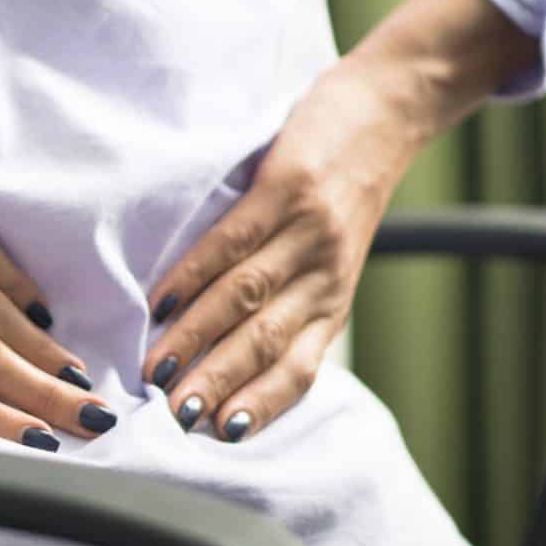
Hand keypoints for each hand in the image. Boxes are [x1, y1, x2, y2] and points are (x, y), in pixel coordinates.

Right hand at [141, 0, 538, 441]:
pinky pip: (235, 241)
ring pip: (244, 298)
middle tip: (171, 414)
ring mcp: (308, 232)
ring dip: (196, 337)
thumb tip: (224, 353)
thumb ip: (290, 302)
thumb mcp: (330, 260)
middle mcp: (324, 277)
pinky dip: (194, 273)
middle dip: (215, 383)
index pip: (296, 370)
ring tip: (156, 367)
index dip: (259, 404)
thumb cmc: (346, 190)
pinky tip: (162, 299)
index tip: (217, 434)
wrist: (389, 111)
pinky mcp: (288, 188)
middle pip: (263, 342)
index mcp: (332, 304)